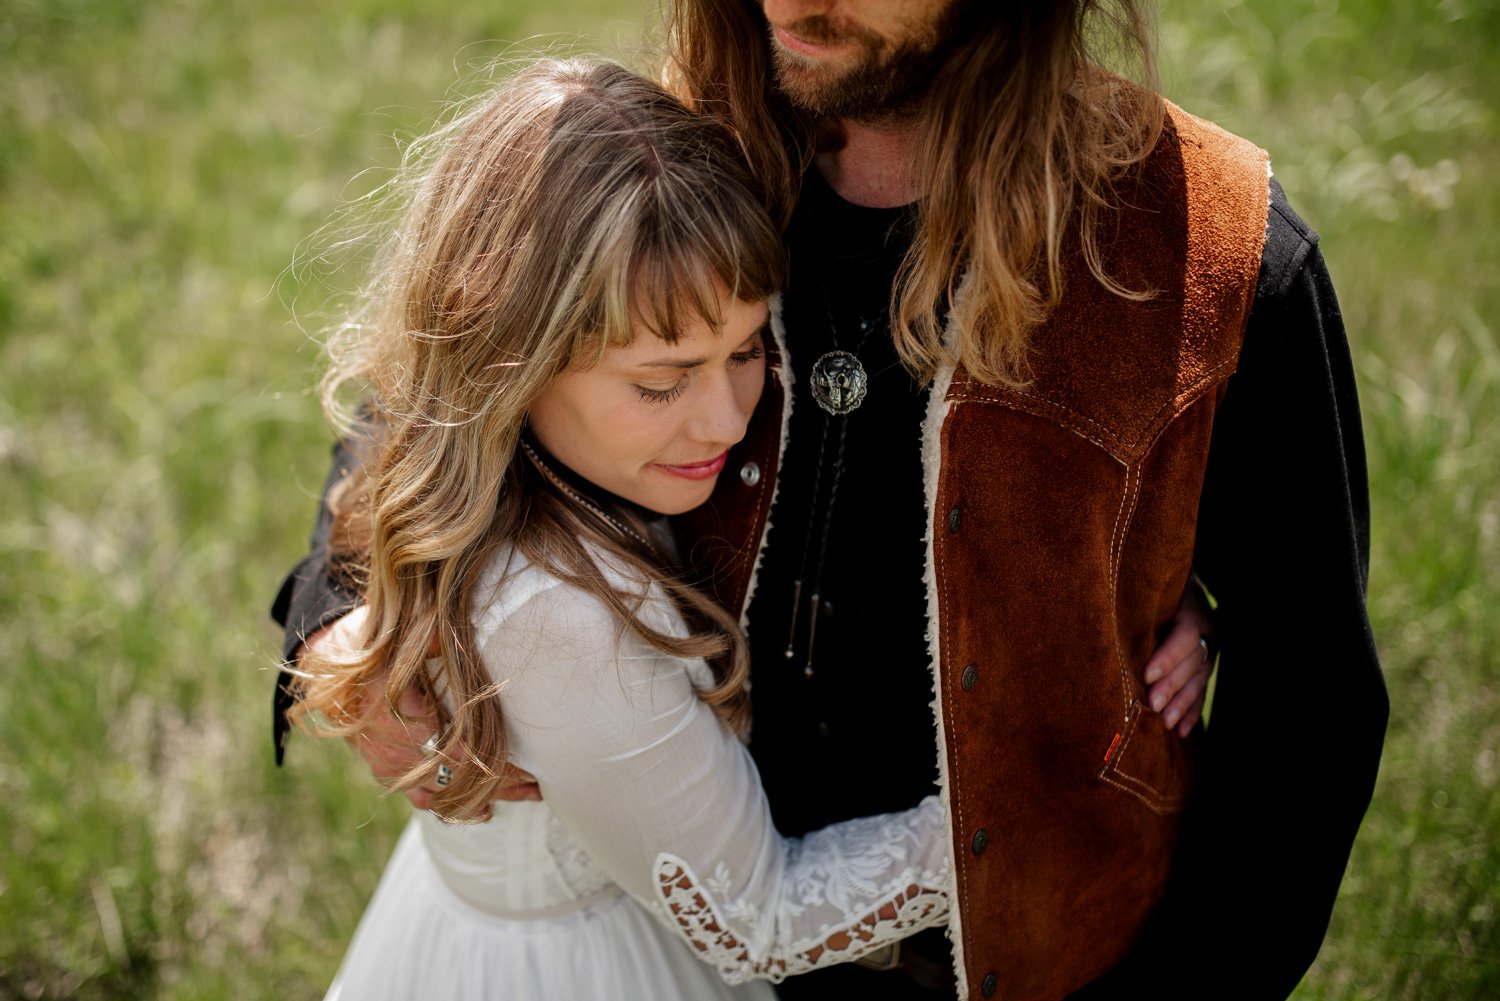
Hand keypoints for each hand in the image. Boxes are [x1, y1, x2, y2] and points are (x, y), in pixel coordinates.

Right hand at [304, 609, 543, 807]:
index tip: (530, 761)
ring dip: (487, 795)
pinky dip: (454, 805)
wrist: (334, 678)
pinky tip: (485, 809)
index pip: (456, 746)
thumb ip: (429, 637)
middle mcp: (391, 745)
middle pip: (456, 774)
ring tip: (529, 793)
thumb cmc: (375, 651)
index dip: (494, 758)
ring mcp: (388, 765)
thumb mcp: (400, 636)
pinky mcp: (388, 776)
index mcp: (396, 709)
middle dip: (501, 780)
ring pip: (444, 791)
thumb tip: (451, 631)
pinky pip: (423, 798)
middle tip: (539, 781)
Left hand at [1141, 583, 1215, 736]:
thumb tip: (1106, 626)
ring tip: (1168, 722)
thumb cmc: (1147, 586)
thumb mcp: (1147, 591)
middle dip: (1173, 685)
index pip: (1186, 635)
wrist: (1171, 582)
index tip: (1147, 675)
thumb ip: (1137, 607)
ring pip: (1199, 678)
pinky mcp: (1206, 665)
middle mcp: (1208, 628)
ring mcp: (1210, 648)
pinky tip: (1183, 731)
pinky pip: (1202, 690)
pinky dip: (1192, 711)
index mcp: (1193, 607)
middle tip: (1154, 705)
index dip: (1169, 656)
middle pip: (1194, 661)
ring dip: (1183, 703)